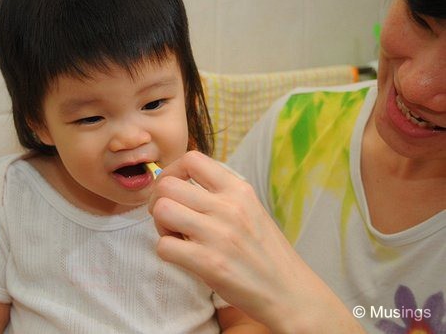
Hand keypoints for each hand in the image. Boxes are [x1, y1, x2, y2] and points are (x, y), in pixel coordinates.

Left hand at [149, 151, 364, 332]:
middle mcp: (228, 206)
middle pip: (168, 185)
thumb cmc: (265, 251)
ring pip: (161, 210)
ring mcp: (217, 234)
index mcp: (238, 189)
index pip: (192, 159)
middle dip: (159, 200)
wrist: (289, 290)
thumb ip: (220, 194)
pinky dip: (166, 251)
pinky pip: (164, 246)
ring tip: (175, 236)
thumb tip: (181, 183)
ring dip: (160, 225)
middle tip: (169, 218)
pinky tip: (182, 256)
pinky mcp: (208, 263)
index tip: (174, 189)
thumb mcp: (250, 208)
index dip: (172, 171)